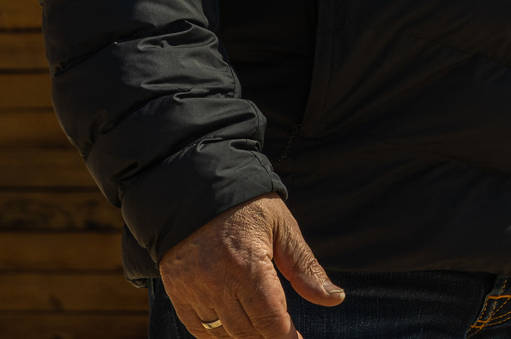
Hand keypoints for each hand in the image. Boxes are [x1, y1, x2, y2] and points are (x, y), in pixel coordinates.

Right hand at [160, 196, 342, 338]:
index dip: (287, 337)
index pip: (270, 320)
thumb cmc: (246, 205)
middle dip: (269, 338)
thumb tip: (334, 298)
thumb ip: (305, 267)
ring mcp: (192, 289)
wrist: (195, 186)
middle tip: (284, 335)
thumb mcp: (282, 227)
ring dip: (245, 338)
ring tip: (262, 332)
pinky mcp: (176, 290)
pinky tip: (233, 332)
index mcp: (247, 265)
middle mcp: (216, 282)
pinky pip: (197, 327)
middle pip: (247, 332)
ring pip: (222, 334)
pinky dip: (216, 335)